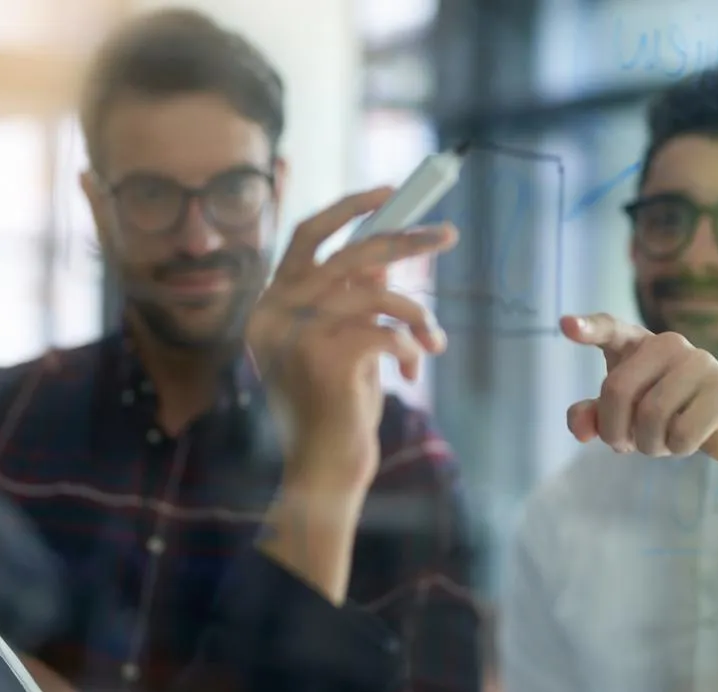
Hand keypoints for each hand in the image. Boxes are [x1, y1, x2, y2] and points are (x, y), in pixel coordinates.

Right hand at [246, 186, 454, 490]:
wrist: (323, 470)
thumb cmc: (336, 408)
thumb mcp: (342, 343)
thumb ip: (352, 298)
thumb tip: (385, 255)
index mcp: (270, 306)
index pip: (305, 236)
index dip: (347, 209)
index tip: (388, 194)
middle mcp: (274, 314)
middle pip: (350, 254)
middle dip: (405, 241)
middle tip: (446, 234)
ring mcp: (296, 334)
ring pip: (378, 294)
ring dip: (418, 316)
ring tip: (433, 343)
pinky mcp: (325, 357)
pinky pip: (389, 330)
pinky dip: (411, 349)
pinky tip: (410, 374)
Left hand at [559, 313, 717, 466]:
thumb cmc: (664, 411)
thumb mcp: (622, 413)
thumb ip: (593, 416)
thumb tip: (580, 430)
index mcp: (637, 344)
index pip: (610, 329)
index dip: (588, 328)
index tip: (564, 325)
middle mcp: (668, 344)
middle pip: (618, 390)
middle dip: (613, 429)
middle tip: (622, 445)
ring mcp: (701, 363)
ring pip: (651, 415)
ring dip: (647, 444)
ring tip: (656, 443)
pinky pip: (683, 433)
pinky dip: (674, 449)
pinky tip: (682, 442)